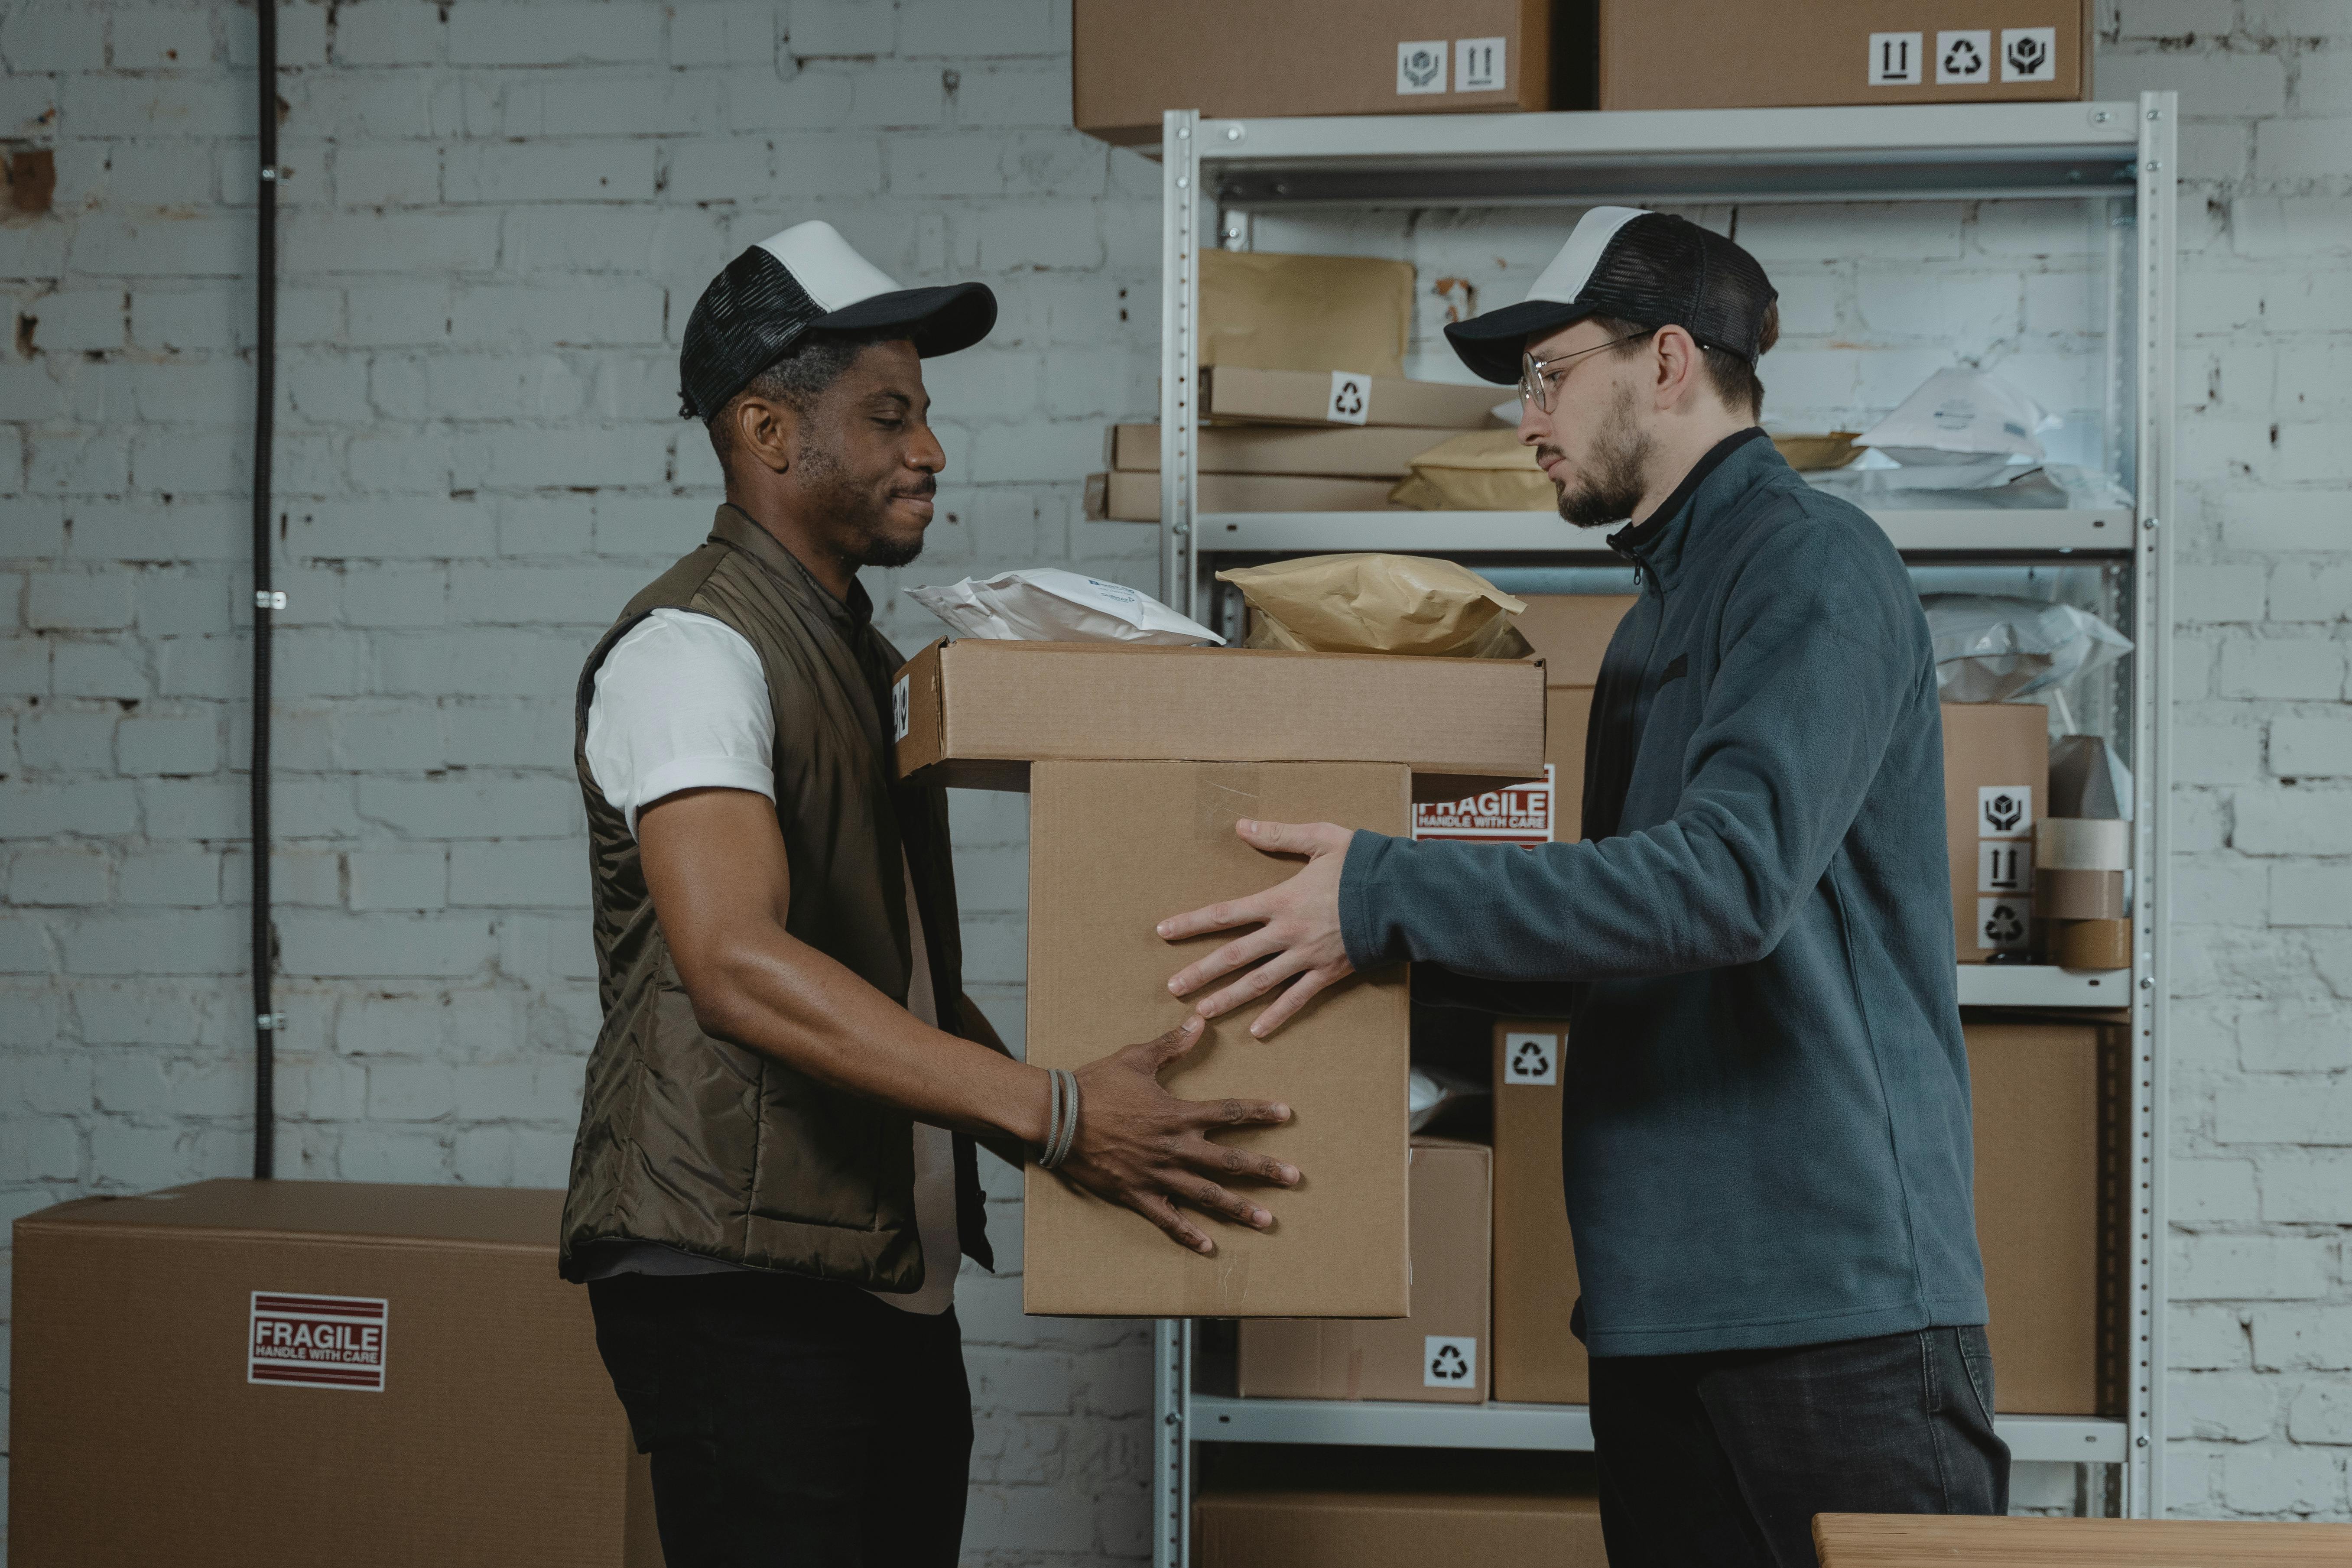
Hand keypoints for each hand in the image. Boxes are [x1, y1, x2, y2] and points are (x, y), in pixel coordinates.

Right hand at [1056, 1016, 1300, 1255]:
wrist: (1056, 1118)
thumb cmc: (1095, 1085)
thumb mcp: (1135, 1058)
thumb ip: (1171, 1044)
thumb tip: (1199, 1020)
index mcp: (1177, 1114)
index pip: (1229, 1112)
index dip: (1260, 1112)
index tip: (1287, 1114)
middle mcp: (1174, 1147)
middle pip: (1229, 1160)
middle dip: (1265, 1169)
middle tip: (1294, 1178)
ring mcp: (1157, 1174)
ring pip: (1206, 1196)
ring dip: (1239, 1208)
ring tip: (1267, 1220)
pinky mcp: (1136, 1194)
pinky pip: (1167, 1219)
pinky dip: (1188, 1234)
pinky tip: (1209, 1247)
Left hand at [1157, 818, 1355, 1038]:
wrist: (1402, 896)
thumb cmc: (1363, 864)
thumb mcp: (1321, 838)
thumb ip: (1279, 834)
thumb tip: (1242, 825)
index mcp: (1281, 900)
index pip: (1225, 913)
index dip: (1192, 923)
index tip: (1164, 931)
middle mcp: (1287, 933)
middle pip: (1234, 956)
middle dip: (1200, 972)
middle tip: (1172, 988)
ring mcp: (1306, 958)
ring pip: (1259, 984)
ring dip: (1228, 999)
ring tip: (1201, 1013)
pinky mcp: (1328, 974)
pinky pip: (1297, 1000)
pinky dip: (1276, 1017)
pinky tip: (1256, 1032)